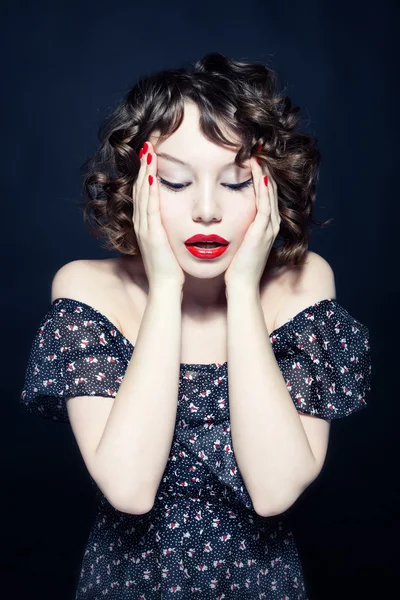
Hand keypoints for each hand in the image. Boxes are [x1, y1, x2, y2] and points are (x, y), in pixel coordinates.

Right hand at [132, 141, 184, 289]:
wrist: (166, 287)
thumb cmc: (171, 268)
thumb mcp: (167, 242)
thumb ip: (167, 228)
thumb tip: (174, 217)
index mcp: (147, 224)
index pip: (145, 191)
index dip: (146, 171)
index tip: (151, 153)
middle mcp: (142, 223)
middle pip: (141, 187)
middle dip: (143, 165)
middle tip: (147, 143)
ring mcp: (145, 228)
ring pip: (143, 194)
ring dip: (145, 171)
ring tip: (148, 151)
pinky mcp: (151, 234)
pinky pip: (149, 208)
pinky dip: (149, 191)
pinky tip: (151, 176)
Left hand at [224, 156, 280, 289]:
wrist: (240, 286)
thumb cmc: (235, 267)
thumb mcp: (238, 242)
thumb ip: (236, 229)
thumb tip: (222, 218)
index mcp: (265, 226)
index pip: (265, 194)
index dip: (260, 175)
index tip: (251, 158)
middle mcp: (271, 224)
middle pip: (271, 189)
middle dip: (265, 169)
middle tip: (258, 149)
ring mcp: (269, 227)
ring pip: (270, 193)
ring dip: (265, 173)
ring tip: (259, 154)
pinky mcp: (262, 231)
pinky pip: (265, 203)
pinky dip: (263, 187)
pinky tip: (259, 173)